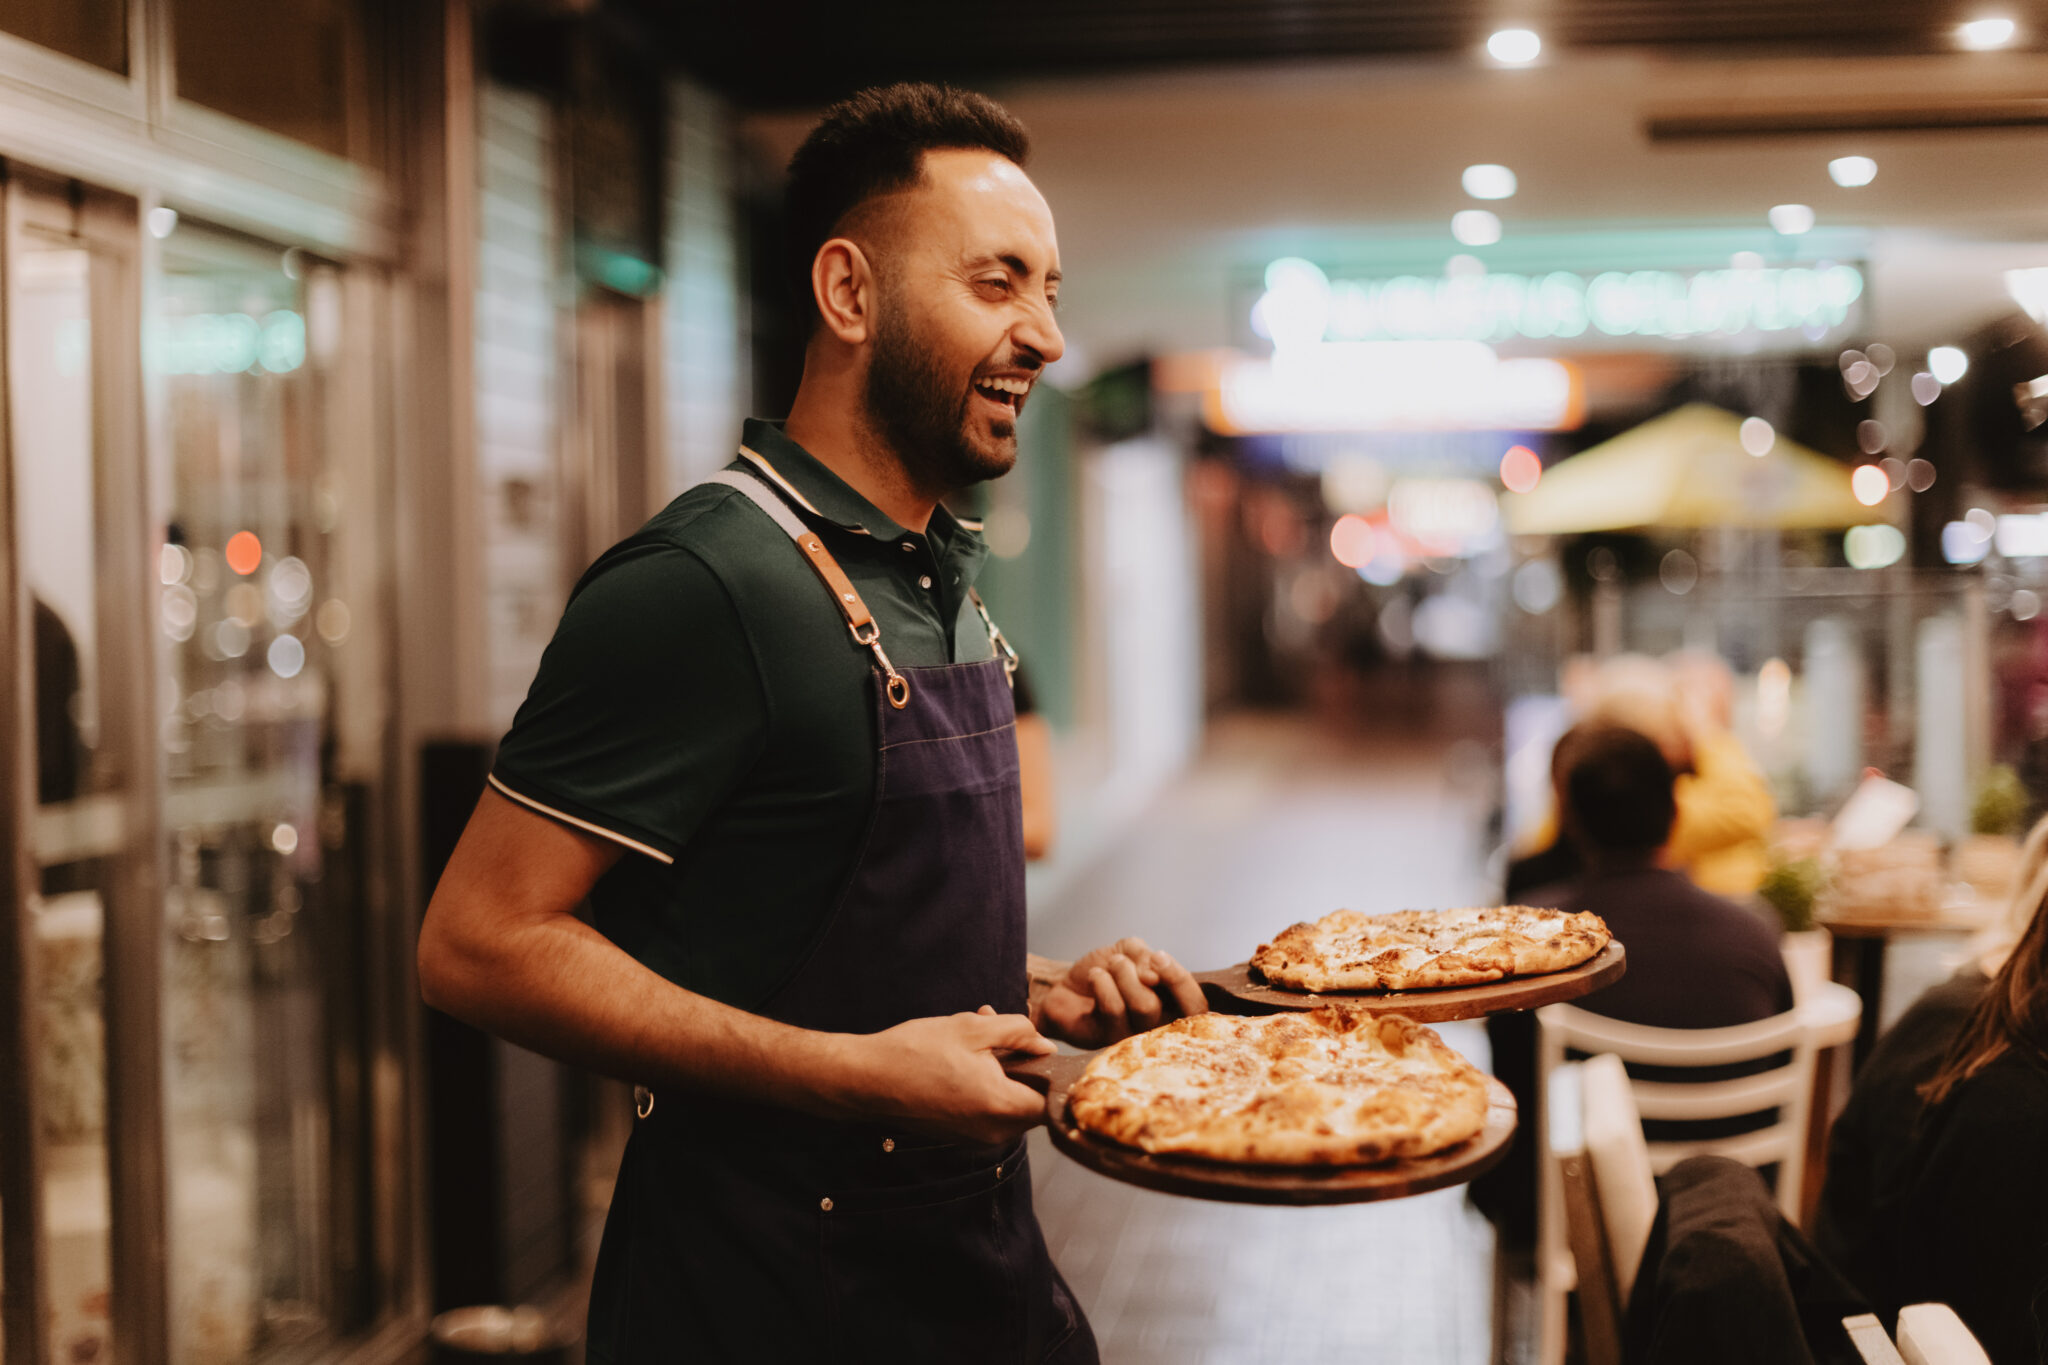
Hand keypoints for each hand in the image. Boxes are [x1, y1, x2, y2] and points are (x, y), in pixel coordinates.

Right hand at [844, 1007, 1052, 1145]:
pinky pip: (988, 1109)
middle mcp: (993, 1131)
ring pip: (1009, 1102)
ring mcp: (976, 1137)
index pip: (1052, 1100)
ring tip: (979, 1032)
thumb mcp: (973, 1028)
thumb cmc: (915, 1052)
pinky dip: (986, 1083)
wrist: (866, 1080)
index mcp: (1002, 1106)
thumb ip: (1019, 1032)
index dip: (1053, 1072)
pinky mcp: (960, 1135)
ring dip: (1002, 1068)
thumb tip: (1046, 1045)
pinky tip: (965, 1054)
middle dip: (1023, 1062)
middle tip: (1002, 1028)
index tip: (1041, 1047)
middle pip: (1032, 1100)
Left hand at [1036, 937, 1206, 1048]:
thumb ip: (1145, 957)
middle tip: (1121, 959)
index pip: (1197, 1004)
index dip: (1181, 980)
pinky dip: (1103, 982)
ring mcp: (1136, 1037)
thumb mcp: (1130, 952)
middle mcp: (1159, 1025)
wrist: (1065, 984)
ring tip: (1110, 965)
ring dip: (1122, 973)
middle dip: (1148, 973)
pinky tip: (1095, 976)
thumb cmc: (1106, 971)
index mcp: (1172, 1004)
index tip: (1158, 957)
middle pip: (1177, 1009)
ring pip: (1145, 1006)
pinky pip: (1114, 1010)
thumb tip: (1154, 975)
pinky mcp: (1109, 1042)